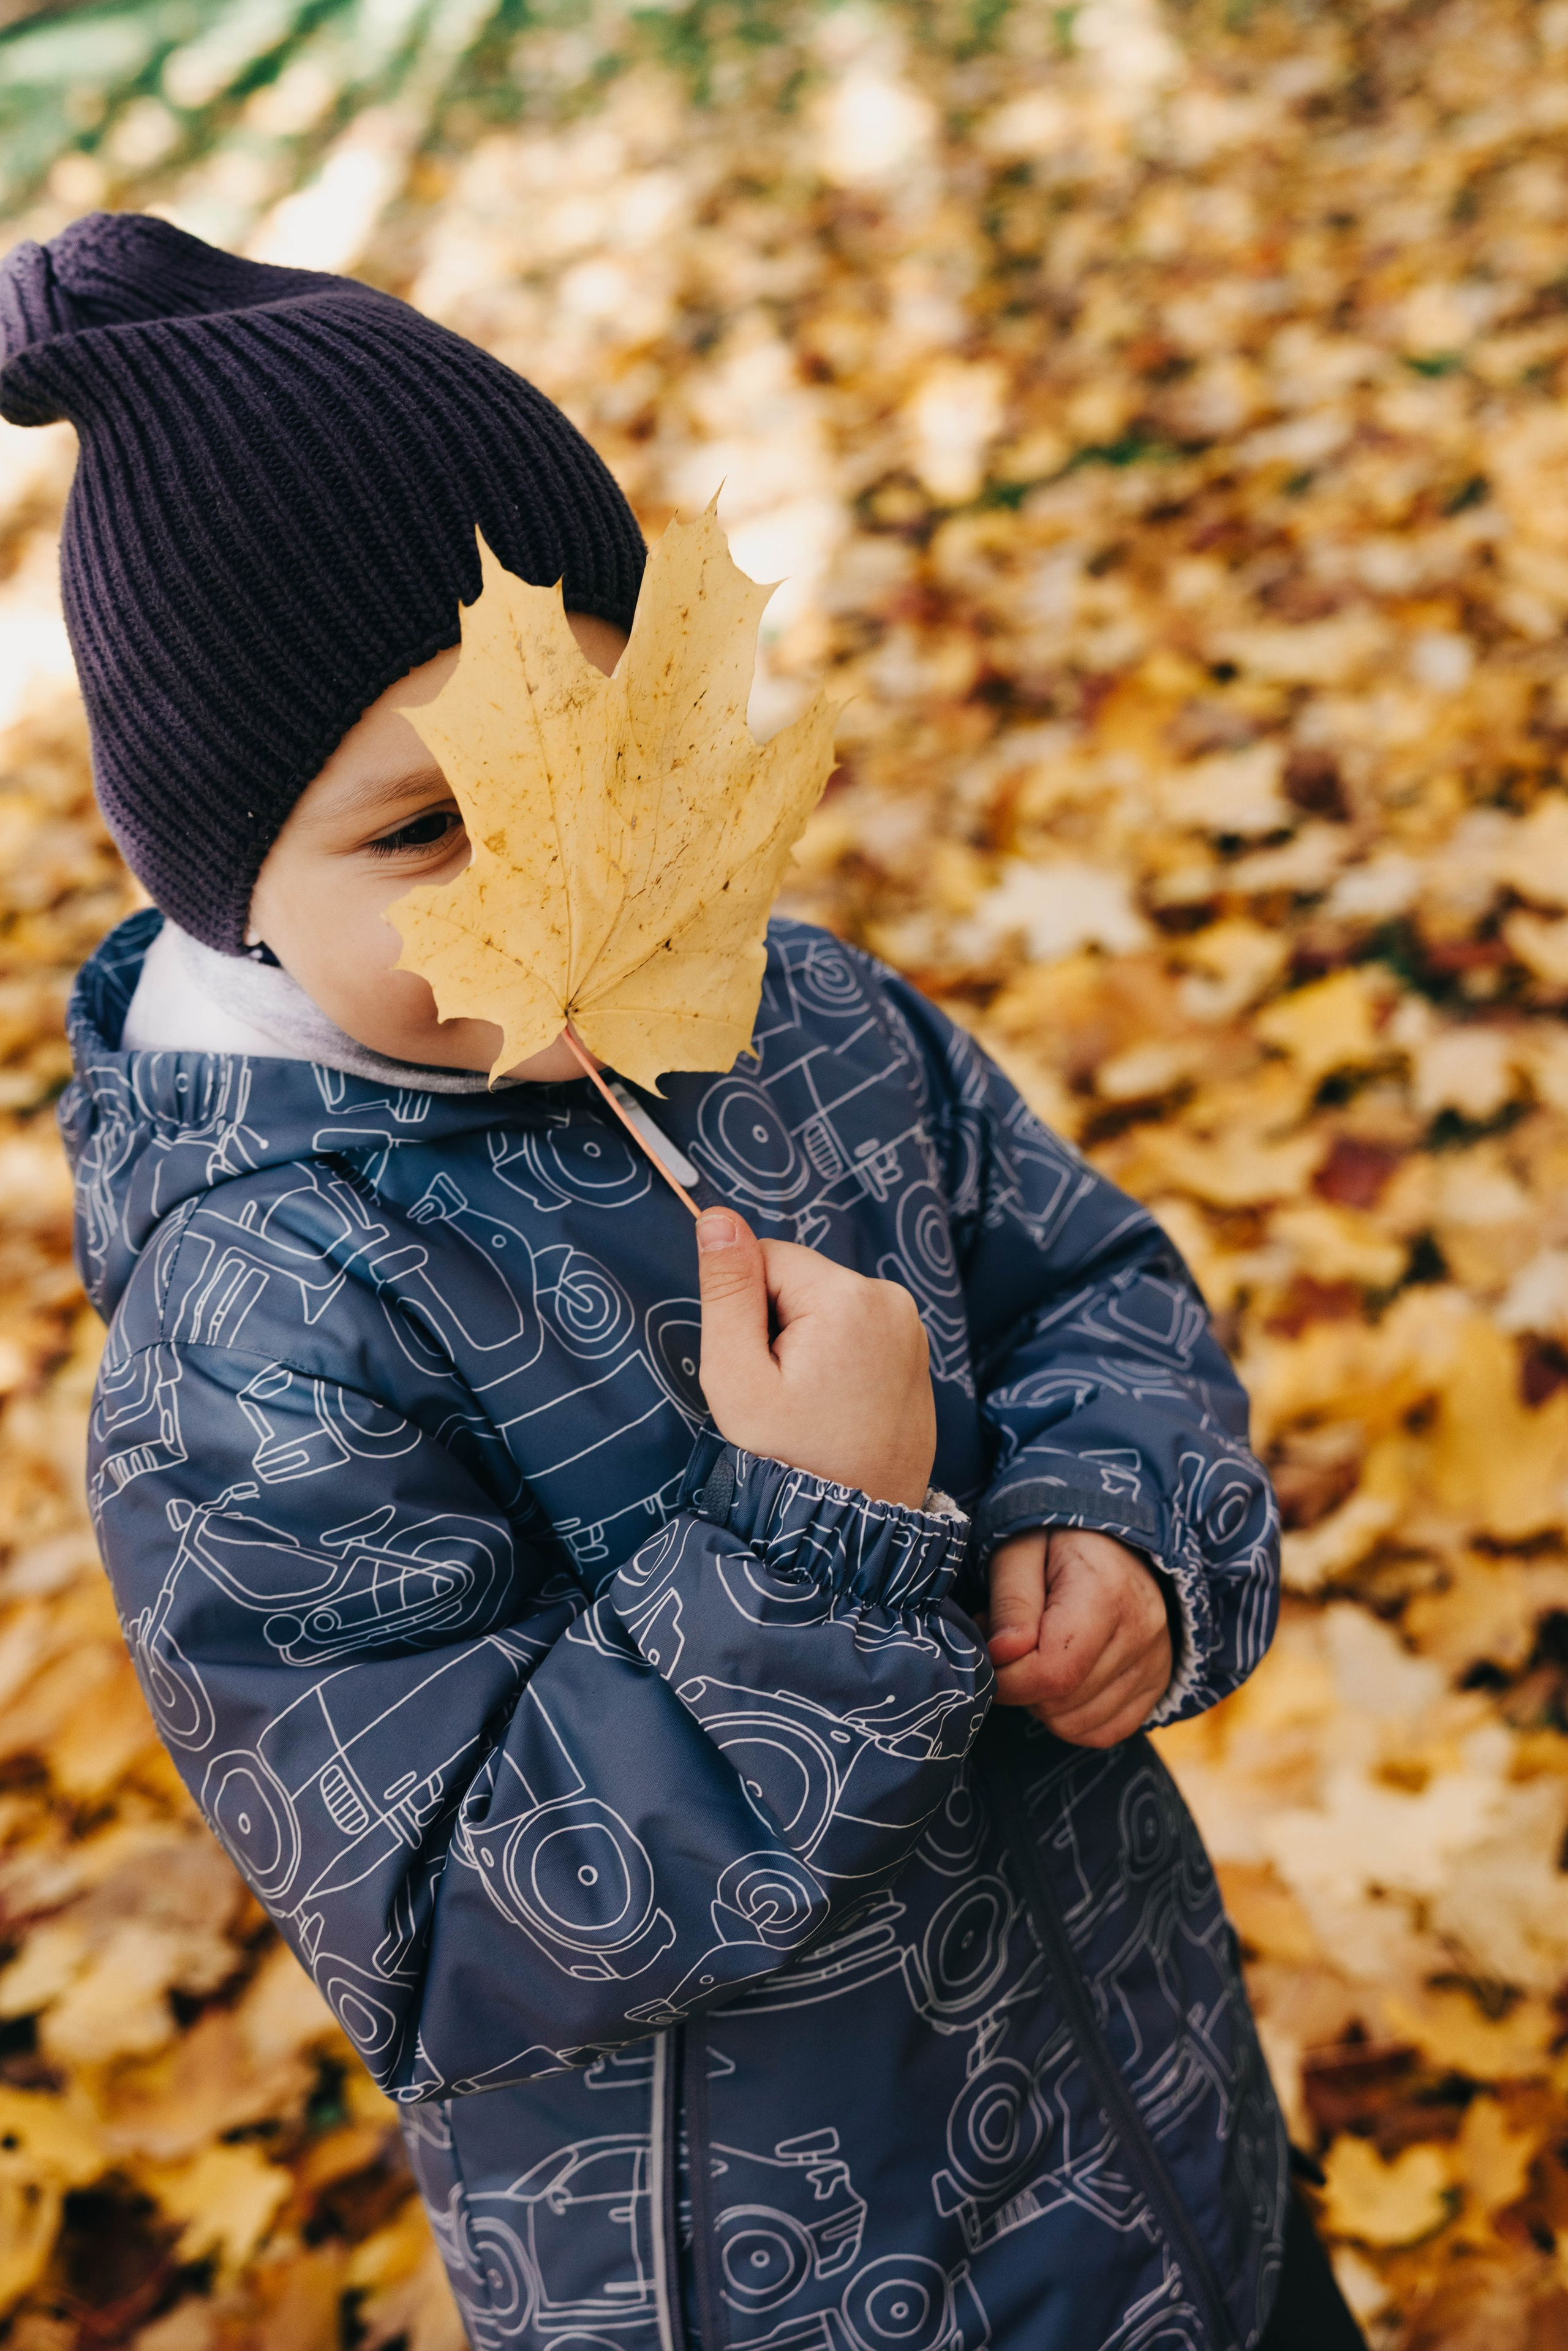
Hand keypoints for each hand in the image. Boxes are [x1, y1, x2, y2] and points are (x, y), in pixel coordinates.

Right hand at [696, 1205, 936, 1509]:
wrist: (849, 1532)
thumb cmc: (786, 1458)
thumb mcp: (737, 1376)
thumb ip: (727, 1290)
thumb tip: (718, 1217)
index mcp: (850, 1297)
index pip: (767, 1258)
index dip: (746, 1312)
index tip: (761, 1369)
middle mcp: (893, 1301)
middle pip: (801, 1281)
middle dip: (779, 1327)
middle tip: (785, 1394)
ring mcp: (912, 1329)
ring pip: (826, 1308)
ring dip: (807, 1345)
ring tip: (811, 1406)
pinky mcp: (915, 1355)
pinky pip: (856, 1334)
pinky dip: (836, 1362)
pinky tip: (835, 1409)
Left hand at [986, 1527, 1171, 1745]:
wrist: (1113, 1540)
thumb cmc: (1056, 1543)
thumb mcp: (1019, 1552)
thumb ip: (1011, 1603)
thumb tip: (1003, 1654)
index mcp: (1107, 1594)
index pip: (1052, 1672)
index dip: (1007, 1678)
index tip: (990, 1654)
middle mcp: (1142, 1633)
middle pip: (1061, 1702)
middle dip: (1021, 1684)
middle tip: (1012, 1643)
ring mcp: (1156, 1663)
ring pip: (1077, 1724)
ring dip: (1043, 1701)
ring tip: (1038, 1653)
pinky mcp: (1157, 1685)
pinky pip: (1103, 1732)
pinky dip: (1071, 1717)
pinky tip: (1062, 1677)